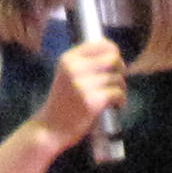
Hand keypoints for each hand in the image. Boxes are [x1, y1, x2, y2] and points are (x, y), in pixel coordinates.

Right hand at [32, 34, 125, 149]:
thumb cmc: (63, 102)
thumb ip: (85, 63)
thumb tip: (114, 54)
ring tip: (113, 97)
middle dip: (120, 69)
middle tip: (116, 81)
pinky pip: (117, 93)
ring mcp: (83, 85)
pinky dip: (120, 100)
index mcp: (68, 59)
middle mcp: (74, 68)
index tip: (115, 62)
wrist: (50, 128)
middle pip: (113, 59)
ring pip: (117, 78)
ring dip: (120, 88)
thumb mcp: (67, 75)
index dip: (113, 51)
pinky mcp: (92, 101)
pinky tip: (115, 105)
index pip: (100, 44)